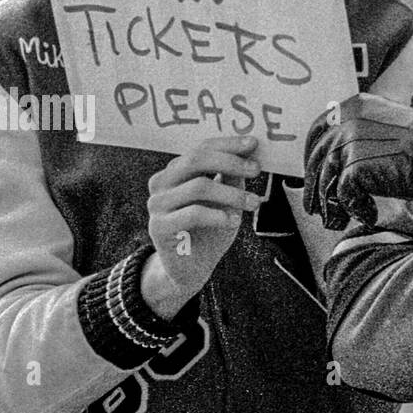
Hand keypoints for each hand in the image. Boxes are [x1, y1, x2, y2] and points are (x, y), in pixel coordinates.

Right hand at [143, 136, 261, 314]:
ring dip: (232, 194)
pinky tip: (234, 221)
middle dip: (230, 162)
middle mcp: (161, 183)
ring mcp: (157, 204)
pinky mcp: (158, 227)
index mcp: (176, 171)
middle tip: (256, 170)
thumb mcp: (226, 200)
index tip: (253, 144)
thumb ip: (231, 176)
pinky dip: (218, 215)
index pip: (200, 148)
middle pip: (195, 161)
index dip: (227, 144)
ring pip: (198, 187)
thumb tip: (250, 150)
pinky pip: (192, 214)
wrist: (191, 268)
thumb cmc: (210, 231)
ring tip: (254, 204)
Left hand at [303, 93, 412, 229]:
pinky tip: (370, 215)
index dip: (311, 154)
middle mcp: (346, 121)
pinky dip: (356, 210)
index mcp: (354, 106)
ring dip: (330, 205)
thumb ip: (365, 132)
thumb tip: (346, 157)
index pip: (319, 129)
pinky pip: (344, 196)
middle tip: (314, 207)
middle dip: (313, 186)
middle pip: (317, 157)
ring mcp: (348, 144)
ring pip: (326, 180)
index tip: (312, 171)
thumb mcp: (390, 125)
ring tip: (337, 221)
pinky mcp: (354, 168)